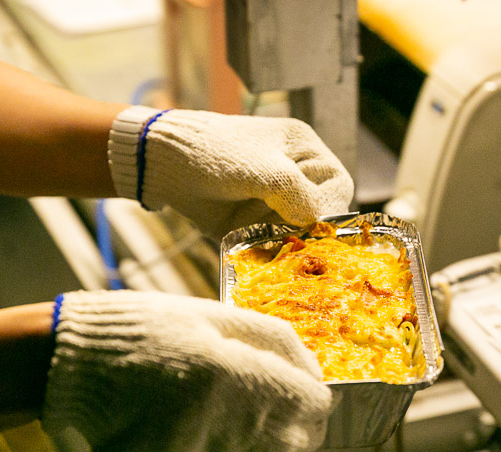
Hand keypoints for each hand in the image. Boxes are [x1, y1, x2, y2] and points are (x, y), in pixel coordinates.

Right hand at [41, 290, 332, 451]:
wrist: (70, 363)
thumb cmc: (146, 328)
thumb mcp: (212, 317)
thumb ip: (274, 343)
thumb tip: (317, 374)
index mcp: (235, 376)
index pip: (311, 407)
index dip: (314, 397)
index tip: (304, 387)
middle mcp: (220, 425)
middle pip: (291, 442)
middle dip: (288, 420)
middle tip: (267, 394)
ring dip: (249, 432)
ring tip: (214, 398)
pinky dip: (211, 445)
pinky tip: (183, 416)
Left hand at [108, 106, 353, 237]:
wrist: (163, 166)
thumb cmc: (213, 153)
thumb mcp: (262, 169)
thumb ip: (295, 192)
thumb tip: (316, 222)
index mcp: (304, 151)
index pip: (337, 185)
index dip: (327, 207)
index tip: (309, 222)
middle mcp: (294, 176)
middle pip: (320, 214)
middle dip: (302, 227)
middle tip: (281, 231)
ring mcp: (274, 203)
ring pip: (297, 234)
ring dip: (281, 240)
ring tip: (256, 230)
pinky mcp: (255, 225)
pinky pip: (271, 247)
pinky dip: (263, 251)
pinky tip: (248, 244)